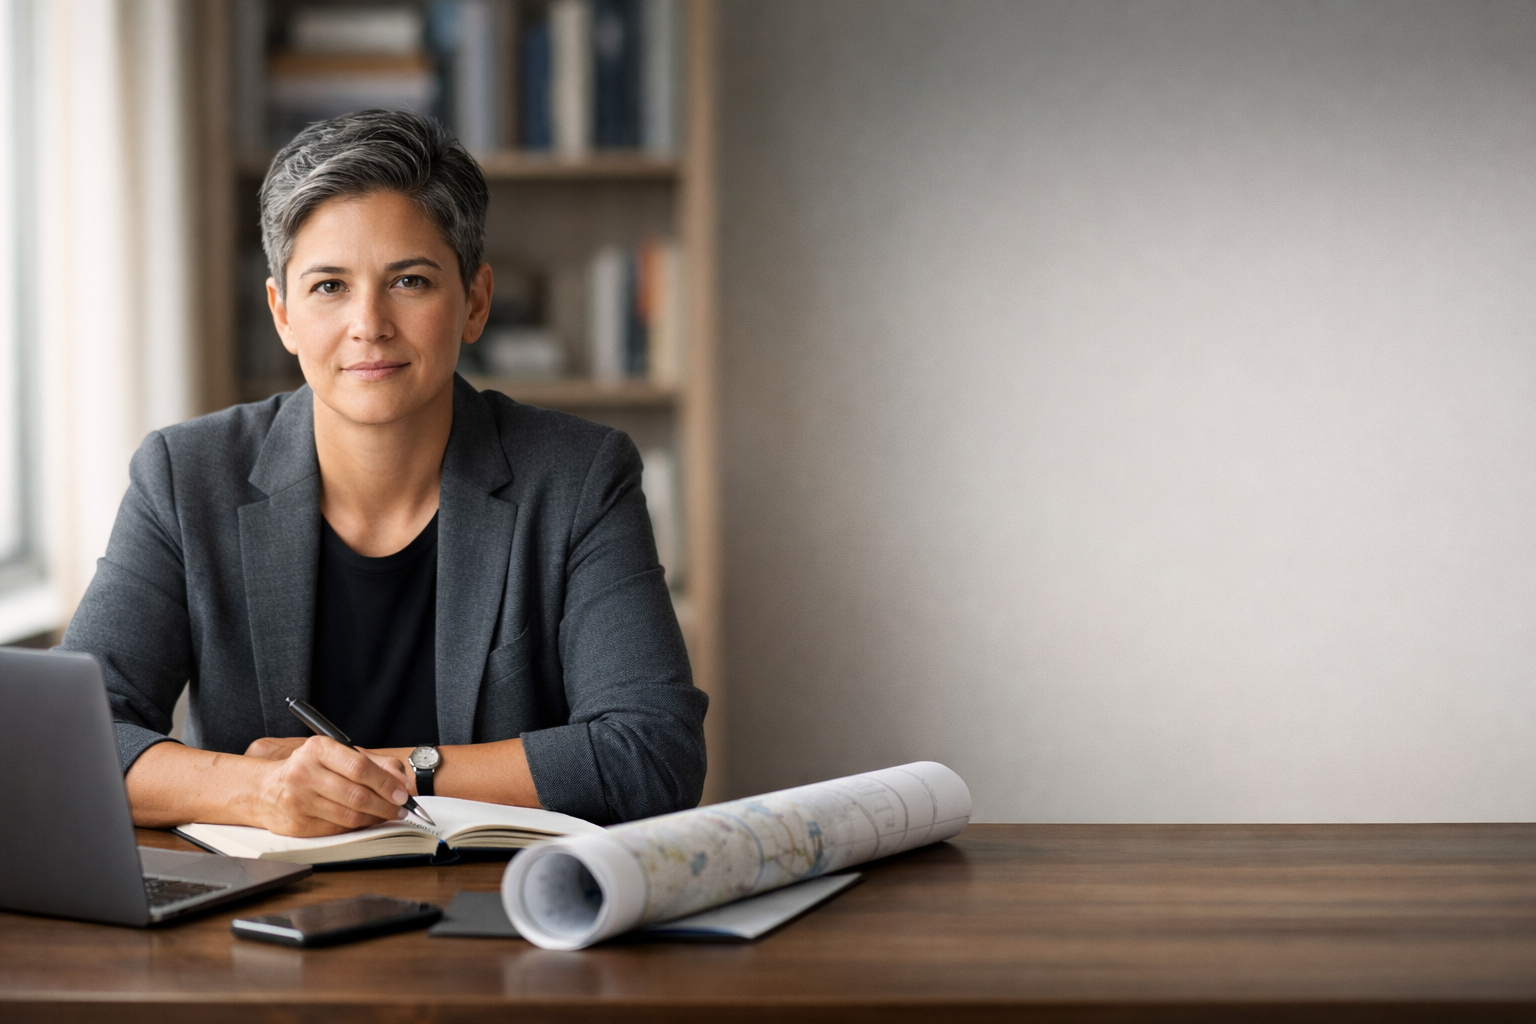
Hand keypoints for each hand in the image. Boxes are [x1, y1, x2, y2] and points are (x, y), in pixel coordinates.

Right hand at [246, 736, 414, 836]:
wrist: (264, 789)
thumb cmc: (309, 769)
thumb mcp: (337, 755)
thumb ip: (374, 763)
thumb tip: (401, 781)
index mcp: (317, 749)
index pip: (359, 767)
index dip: (385, 783)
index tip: (402, 793)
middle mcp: (304, 773)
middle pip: (356, 794)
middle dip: (385, 804)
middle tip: (401, 808)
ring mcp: (298, 801)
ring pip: (349, 816)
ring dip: (375, 818)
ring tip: (387, 815)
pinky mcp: (297, 825)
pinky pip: (337, 830)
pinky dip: (357, 827)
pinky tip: (366, 821)